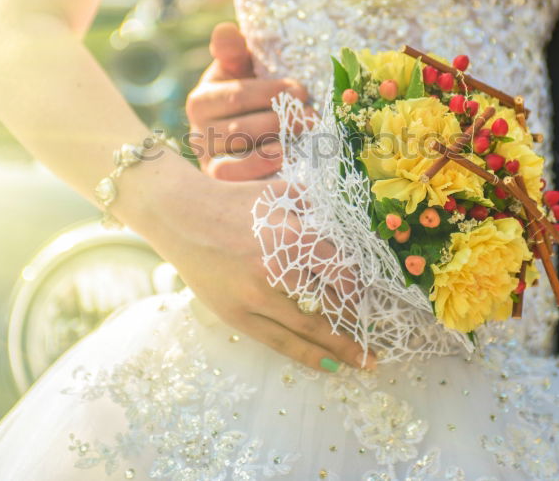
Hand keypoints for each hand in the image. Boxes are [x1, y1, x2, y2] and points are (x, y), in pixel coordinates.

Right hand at [146, 174, 372, 372]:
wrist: (179, 214)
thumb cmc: (231, 202)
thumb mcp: (276, 194)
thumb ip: (311, 208)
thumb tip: (343, 225)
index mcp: (290, 234)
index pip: (340, 269)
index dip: (359, 287)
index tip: (371, 296)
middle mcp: (276, 268)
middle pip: (330, 302)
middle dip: (358, 321)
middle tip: (379, 335)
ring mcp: (255, 295)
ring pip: (309, 328)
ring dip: (342, 347)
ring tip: (365, 360)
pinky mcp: (237, 315)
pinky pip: (280, 342)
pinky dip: (309, 356)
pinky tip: (332, 366)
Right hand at [186, 23, 314, 180]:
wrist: (248, 132)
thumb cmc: (250, 95)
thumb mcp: (241, 70)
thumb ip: (234, 51)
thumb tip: (226, 30)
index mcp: (202, 99)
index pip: (237, 95)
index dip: (271, 93)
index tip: (303, 91)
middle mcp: (199, 131)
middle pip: (241, 128)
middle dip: (282, 122)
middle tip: (315, 118)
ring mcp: (208, 160)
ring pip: (241, 153)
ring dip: (278, 146)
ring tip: (309, 137)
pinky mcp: (220, 182)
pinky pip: (237, 178)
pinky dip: (262, 170)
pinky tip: (288, 161)